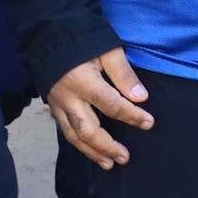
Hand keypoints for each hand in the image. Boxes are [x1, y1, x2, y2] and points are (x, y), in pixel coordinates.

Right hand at [46, 47, 154, 166]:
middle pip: (88, 130)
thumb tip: (141, 97)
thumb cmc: (82, 39)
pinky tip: (91, 150)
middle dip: (107, 146)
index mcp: (84, 82)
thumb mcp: (107, 49)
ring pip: (74, 135)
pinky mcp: (52, 106)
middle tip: (125, 157)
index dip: (132, 115)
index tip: (148, 122)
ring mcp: (58, 104)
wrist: (48, 33)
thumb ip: (123, 74)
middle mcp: (69, 98)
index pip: (112, 105)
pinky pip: (65, 130)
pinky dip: (79, 143)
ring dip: (92, 152)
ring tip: (109, 164)